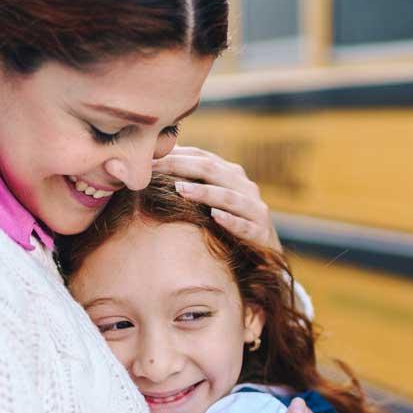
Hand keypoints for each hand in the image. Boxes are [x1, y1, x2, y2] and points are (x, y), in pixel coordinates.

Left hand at [152, 146, 282, 253]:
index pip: (201, 156)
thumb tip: (154, 162)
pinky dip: (230, 220)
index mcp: (231, 175)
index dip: (175, 155)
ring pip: (229, 196)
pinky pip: (245, 226)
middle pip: (212, 170)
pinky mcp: (261, 233)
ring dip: (204, 192)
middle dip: (181, 167)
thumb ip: (190, 181)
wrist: (265, 257)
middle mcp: (245, 187)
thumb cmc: (230, 223)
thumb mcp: (212, 200)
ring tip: (180, 189)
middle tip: (154, 168)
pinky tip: (214, 216)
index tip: (146, 158)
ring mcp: (255, 209)